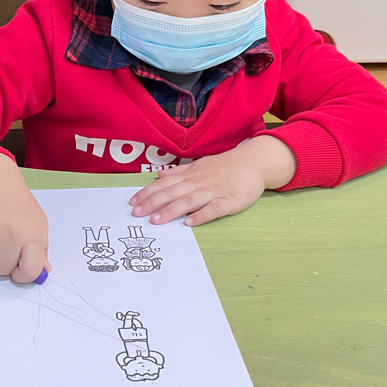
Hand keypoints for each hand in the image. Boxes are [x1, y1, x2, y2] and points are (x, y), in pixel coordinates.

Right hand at [0, 152, 51, 282]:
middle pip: (2, 270)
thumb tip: (43, 272)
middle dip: (3, 261)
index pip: (29, 271)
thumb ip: (41, 250)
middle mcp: (11, 232)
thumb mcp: (39, 225)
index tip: (19, 268)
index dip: (22, 275)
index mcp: (32, 234)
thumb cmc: (20, 207)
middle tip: (5, 243)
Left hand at [129, 137, 296, 225]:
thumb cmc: (226, 166)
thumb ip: (179, 172)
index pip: (164, 184)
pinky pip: (213, 209)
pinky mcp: (229, 201)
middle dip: (152, 203)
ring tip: (156, 220)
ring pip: (188, 201)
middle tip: (136, 213)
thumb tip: (158, 175)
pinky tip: (189, 223)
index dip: (148, 193)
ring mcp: (214, 192)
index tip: (132, 202)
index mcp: (191, 175)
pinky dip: (201, 215)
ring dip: (171, 210)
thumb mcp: (200, 165)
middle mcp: (199, 182)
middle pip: (172, 193)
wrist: (254, 162)